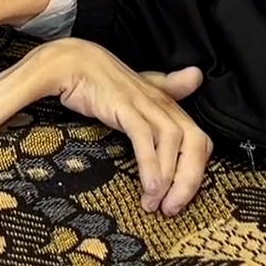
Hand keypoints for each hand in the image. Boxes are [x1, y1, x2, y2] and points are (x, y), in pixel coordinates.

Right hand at [27, 39, 210, 214]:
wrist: (67, 58)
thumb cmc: (100, 77)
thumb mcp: (136, 84)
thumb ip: (166, 85)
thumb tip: (197, 76)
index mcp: (163, 100)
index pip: (197, 133)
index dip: (198, 163)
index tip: (183, 194)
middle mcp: (158, 101)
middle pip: (193, 140)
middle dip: (190, 178)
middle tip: (173, 208)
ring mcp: (142, 101)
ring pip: (174, 140)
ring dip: (171, 177)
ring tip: (159, 205)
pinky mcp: (122, 104)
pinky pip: (144, 136)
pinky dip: (151, 164)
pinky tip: (150, 187)